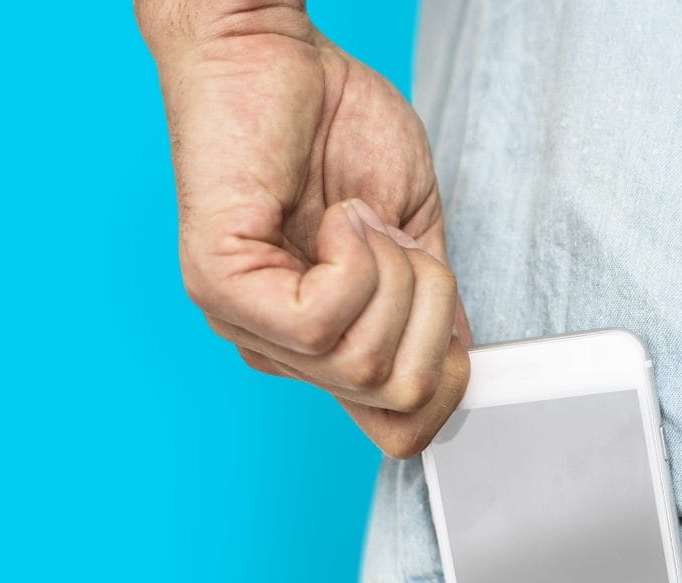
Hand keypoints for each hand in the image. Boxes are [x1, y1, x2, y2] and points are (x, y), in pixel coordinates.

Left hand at [136, 0, 471, 457]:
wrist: (272, 54)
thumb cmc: (332, 128)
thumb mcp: (410, 235)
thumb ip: (430, 309)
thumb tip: (457, 364)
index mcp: (324, 342)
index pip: (394, 429)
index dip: (445, 388)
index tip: (451, 322)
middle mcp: (281, 348)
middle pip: (394, 397)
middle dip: (427, 311)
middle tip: (396, 241)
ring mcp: (246, 323)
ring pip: (363, 362)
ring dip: (391, 274)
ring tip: (358, 217)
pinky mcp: (223, 287)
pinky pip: (322, 320)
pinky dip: (356, 259)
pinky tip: (337, 217)